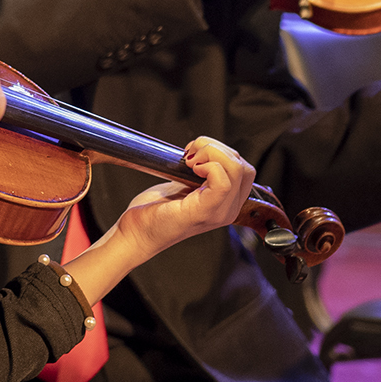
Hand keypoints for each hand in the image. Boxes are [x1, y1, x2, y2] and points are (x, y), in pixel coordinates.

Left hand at [58, 136, 255, 303]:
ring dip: (211, 153)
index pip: (244, 170)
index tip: (194, 153)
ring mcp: (218, 213)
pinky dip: (208, 166)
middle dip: (216, 149)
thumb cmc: (156, 209)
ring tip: (189, 160)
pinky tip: (191, 168)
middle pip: (244, 167)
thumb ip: (201, 172)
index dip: (221, 153)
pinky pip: (223, 182)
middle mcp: (228, 210)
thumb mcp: (184, 185)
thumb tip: (204, 150)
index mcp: (226, 204)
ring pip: (236, 169)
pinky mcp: (203, 212)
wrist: (136, 232)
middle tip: (190, 154)